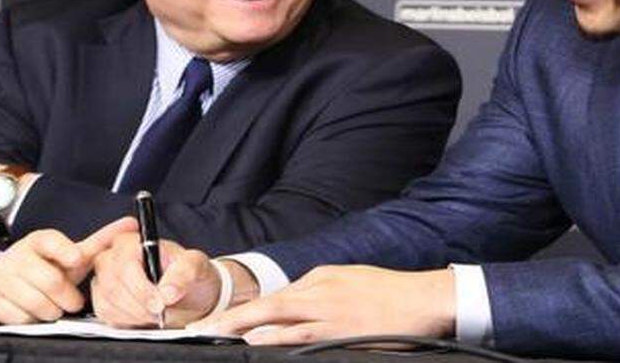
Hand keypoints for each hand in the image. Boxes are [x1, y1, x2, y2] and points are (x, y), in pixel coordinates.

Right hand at [0, 216, 136, 323]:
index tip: (75, 259)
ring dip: (51, 311)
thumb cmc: (43, 267)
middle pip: (50, 281)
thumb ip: (99, 241)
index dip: (64, 250)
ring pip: (36, 303)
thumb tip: (132, 225)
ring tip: (54, 306)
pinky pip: (19, 318)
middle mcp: (18, 256)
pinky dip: (31, 320)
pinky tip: (33, 312)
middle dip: (67, 297)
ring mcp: (0, 278)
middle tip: (73, 302)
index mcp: (39, 241)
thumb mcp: (69, 253)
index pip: (51, 241)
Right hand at [91, 234, 232, 327]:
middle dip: (141, 303)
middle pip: (113, 285)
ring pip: (107, 302)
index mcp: (132, 241)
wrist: (187, 294)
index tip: (160, 303)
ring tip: (157, 311)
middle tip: (162, 309)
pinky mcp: (101, 299)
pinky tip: (144, 315)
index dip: (142, 288)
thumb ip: (184, 273)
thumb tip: (167, 291)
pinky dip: (127, 320)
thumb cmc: (188, 274)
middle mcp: (113, 256)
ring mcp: (103, 278)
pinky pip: (106, 314)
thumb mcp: (196, 266)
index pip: (126, 265)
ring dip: (136, 313)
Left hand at [189, 265, 455, 345]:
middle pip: (264, 304)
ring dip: (242, 329)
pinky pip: (299, 335)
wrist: (420, 300)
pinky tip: (254, 343)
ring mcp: (326, 311)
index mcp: (320, 277)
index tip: (215, 322)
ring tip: (213, 337)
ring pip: (275, 319)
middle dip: (228, 319)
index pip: (273, 295)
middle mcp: (318, 291)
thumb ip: (320, 291)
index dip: (241, 310)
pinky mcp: (338, 330)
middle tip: (198, 329)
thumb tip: (294, 304)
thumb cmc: (388, 292)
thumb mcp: (349, 280)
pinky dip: (274, 338)